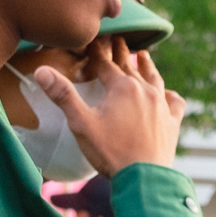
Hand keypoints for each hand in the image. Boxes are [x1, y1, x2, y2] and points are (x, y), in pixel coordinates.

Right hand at [29, 36, 185, 175]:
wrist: (144, 178)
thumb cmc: (110, 151)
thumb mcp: (82, 123)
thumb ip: (63, 95)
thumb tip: (41, 70)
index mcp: (122, 87)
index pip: (104, 64)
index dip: (96, 52)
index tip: (93, 41)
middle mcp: (145, 90)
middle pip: (130, 66)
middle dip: (122, 52)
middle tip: (119, 38)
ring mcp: (161, 106)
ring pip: (154, 79)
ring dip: (147, 66)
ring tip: (144, 56)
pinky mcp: (172, 122)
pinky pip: (174, 102)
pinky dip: (170, 95)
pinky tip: (169, 94)